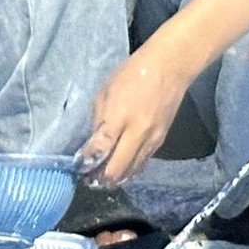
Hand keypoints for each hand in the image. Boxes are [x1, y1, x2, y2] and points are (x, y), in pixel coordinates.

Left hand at [77, 44, 194, 184]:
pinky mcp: (161, 141)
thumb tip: (93, 143)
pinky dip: (130, 170)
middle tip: (89, 180)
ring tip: (102, 180)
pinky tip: (121, 171)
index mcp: (120, 116)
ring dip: (116, 178)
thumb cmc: (133, 74)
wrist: (170, 68)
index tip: (78, 167)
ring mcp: (152, 139)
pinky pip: (143, 162)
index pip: (100, 149)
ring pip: (132, 170)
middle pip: (117, 168)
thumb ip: (99, 120)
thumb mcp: (106, 92)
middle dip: (101, 178)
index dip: (87, 162)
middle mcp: (137, 132)